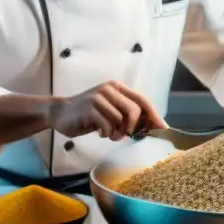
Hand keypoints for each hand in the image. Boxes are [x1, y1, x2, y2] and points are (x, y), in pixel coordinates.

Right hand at [47, 81, 167, 141]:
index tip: (163, 128)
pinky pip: (108, 125)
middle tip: (124, 135)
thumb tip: (151, 127)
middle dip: (133, 127)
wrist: (60, 113)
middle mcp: (109, 89)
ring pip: (121, 120)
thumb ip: (127, 115)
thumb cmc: (88, 115)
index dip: (154, 114)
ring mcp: (99, 97)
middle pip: (135, 110)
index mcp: (117, 88)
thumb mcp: (110, 112)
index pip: (142, 100)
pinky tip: (99, 132)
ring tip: (109, 134)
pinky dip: (106, 133)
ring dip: (117, 133)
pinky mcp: (89, 108)